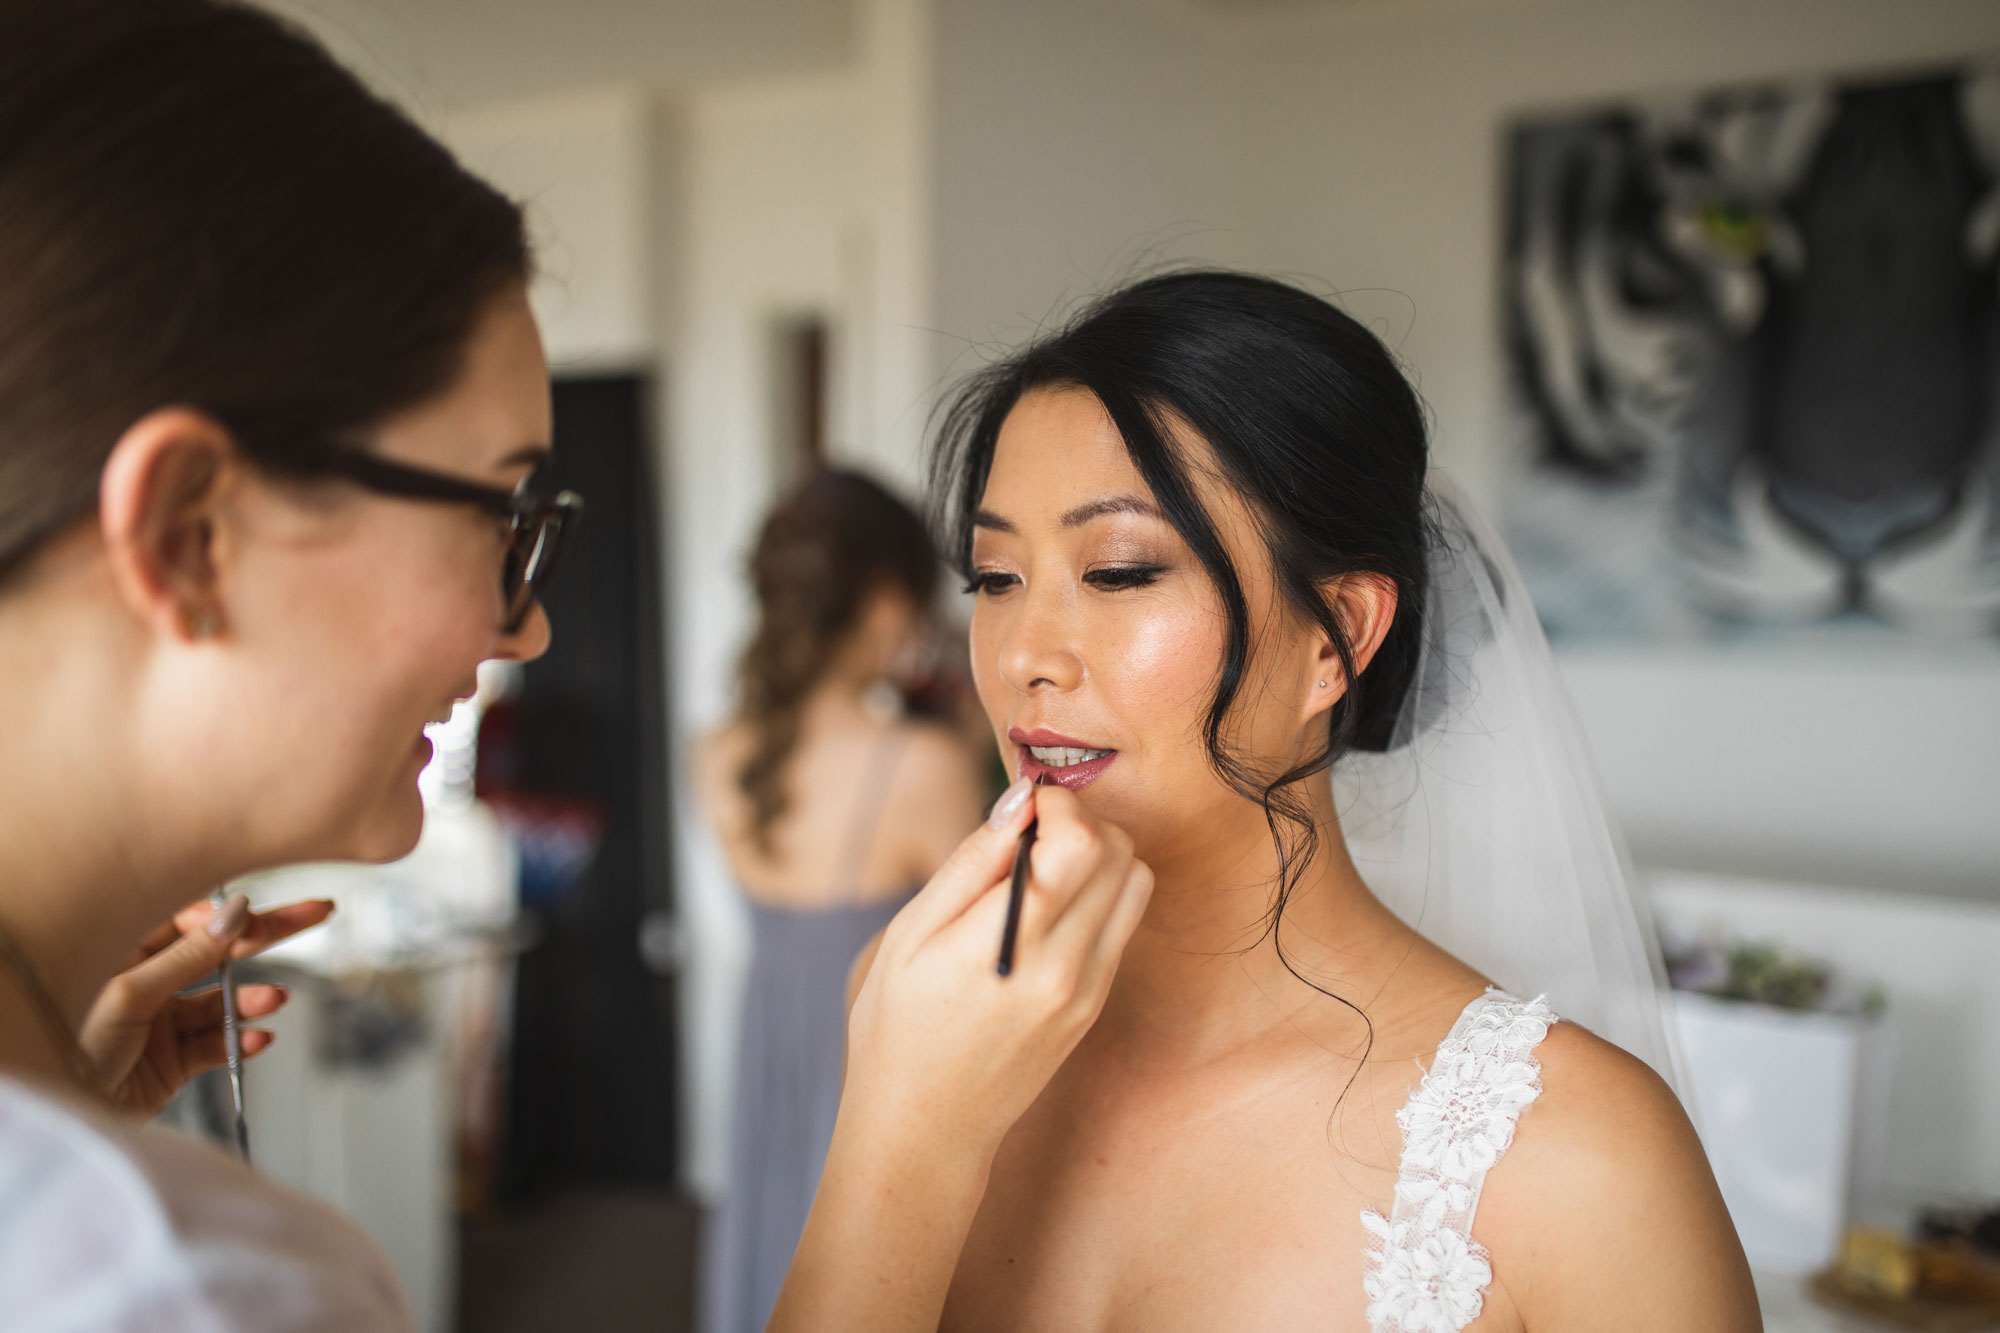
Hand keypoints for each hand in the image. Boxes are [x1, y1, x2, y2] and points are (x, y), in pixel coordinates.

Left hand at [79, 894, 335, 1116]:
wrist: (62, 1113)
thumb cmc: (70, 1050)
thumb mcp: (130, 994)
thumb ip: (186, 956)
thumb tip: (232, 915)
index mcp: (124, 956)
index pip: (188, 921)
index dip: (226, 917)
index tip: (258, 915)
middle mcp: (148, 984)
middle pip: (217, 952)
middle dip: (267, 935)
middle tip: (314, 913)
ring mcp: (163, 1023)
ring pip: (221, 1002)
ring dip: (251, 999)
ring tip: (275, 1000)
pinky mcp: (175, 1062)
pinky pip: (218, 1044)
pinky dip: (240, 1040)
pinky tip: (257, 1037)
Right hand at [843, 779, 1151, 1152]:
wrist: (926, 1128)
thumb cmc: (897, 1029)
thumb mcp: (909, 936)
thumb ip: (972, 864)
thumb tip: (1020, 803)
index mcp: (1012, 944)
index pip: (1080, 841)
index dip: (1057, 805)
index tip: (1022, 809)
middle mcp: (1065, 967)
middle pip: (1119, 852)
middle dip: (1080, 821)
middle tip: (1029, 832)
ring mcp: (1088, 990)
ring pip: (1134, 882)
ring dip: (1098, 855)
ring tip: (1041, 867)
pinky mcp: (1095, 1006)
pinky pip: (1122, 923)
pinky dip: (1098, 895)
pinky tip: (1047, 909)